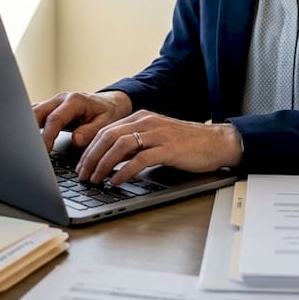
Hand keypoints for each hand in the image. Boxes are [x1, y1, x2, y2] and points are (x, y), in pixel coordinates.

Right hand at [32, 90, 131, 151]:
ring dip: (26, 127)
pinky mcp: (50, 108)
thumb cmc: (108, 112)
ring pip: (32, 112)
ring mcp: (53, 102)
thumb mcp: (105, 122)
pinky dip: (28, 125)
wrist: (110, 102)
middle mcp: (61, 99)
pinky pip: (35, 114)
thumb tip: (75, 140)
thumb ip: (90, 131)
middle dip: (29, 131)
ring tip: (22, 145)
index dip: (47, 136)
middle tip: (27, 150)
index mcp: (75, 101)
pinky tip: (24, 137)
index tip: (44, 151)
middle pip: (37, 112)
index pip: (55, 119)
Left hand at [76, 110, 242, 185]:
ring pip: (120, 145)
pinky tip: (116, 181)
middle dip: (91, 157)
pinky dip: (124, 171)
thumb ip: (135, 145)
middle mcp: (146, 122)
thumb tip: (110, 160)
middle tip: (82, 175)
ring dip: (103, 164)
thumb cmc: (187, 144)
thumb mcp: (156, 138)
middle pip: (108, 136)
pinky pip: (140, 159)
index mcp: (141, 118)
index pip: (106, 130)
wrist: (217, 142)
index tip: (81, 166)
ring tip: (95, 179)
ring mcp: (158, 134)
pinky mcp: (169, 148)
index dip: (89, 149)